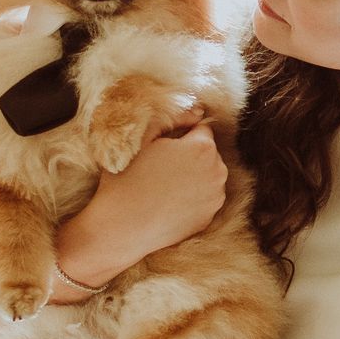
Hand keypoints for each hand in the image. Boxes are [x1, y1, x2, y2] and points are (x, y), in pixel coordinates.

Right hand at [52, 115, 227, 291]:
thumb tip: (197, 111)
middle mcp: (218, 172)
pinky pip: (204, 198)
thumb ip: (173, 118)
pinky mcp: (209, 218)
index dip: (180, 135)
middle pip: (207, 152)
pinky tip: (168, 203)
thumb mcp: (143, 137)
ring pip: (207, 175)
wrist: (121, 228)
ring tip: (163, 186)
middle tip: (159, 167)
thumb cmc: (127, 179)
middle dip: (189, 154)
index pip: (201, 128)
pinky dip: (192, 197)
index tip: (160, 148)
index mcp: (203, 148)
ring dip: (193, 175)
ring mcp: (216, 198)